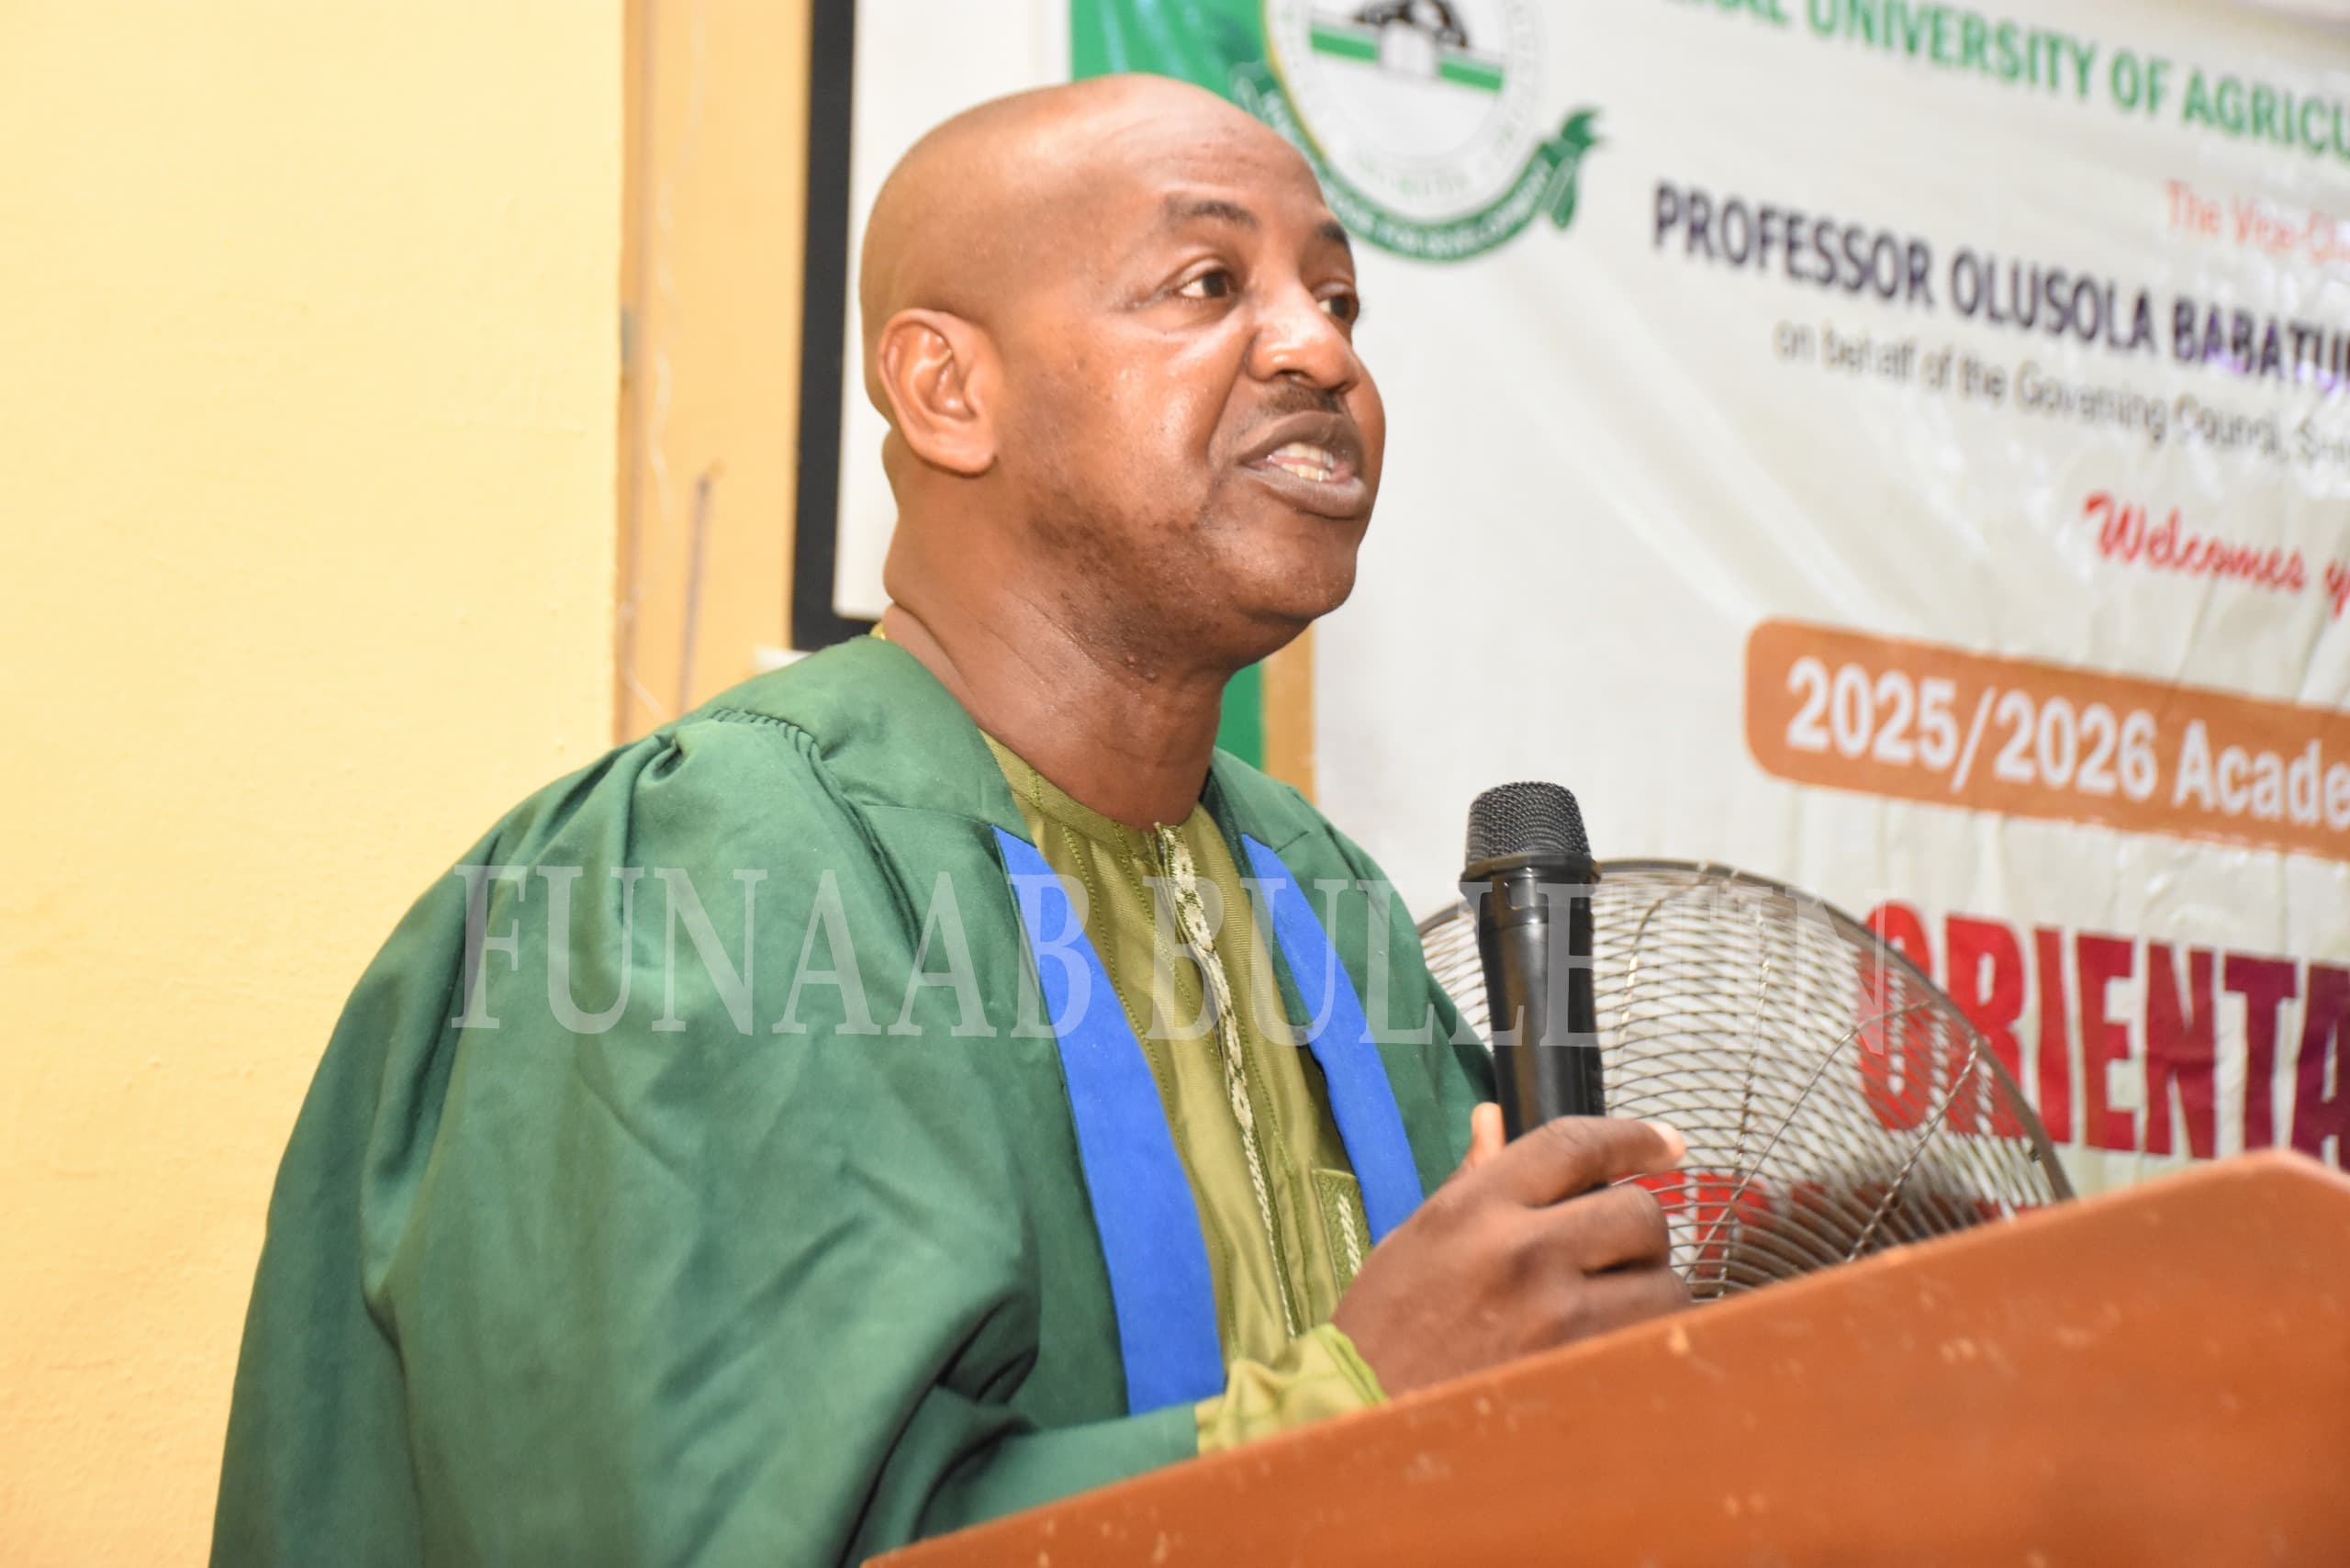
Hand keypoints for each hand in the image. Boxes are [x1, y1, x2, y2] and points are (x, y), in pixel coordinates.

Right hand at [1330, 1108, 1689, 1395]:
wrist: (1363, 1419)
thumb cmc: (1383, 1331)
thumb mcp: (1416, 1239)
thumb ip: (1471, 1180)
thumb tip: (1494, 1121)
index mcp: (1476, 1208)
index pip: (1576, 1145)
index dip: (1633, 1136)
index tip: (1664, 1142)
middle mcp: (1521, 1252)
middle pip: (1638, 1212)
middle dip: (1640, 1229)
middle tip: (1619, 1250)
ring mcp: (1556, 1318)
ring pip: (1662, 1283)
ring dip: (1651, 1290)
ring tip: (1613, 1304)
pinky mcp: (1579, 1373)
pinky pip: (1650, 1342)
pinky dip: (1644, 1340)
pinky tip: (1611, 1345)